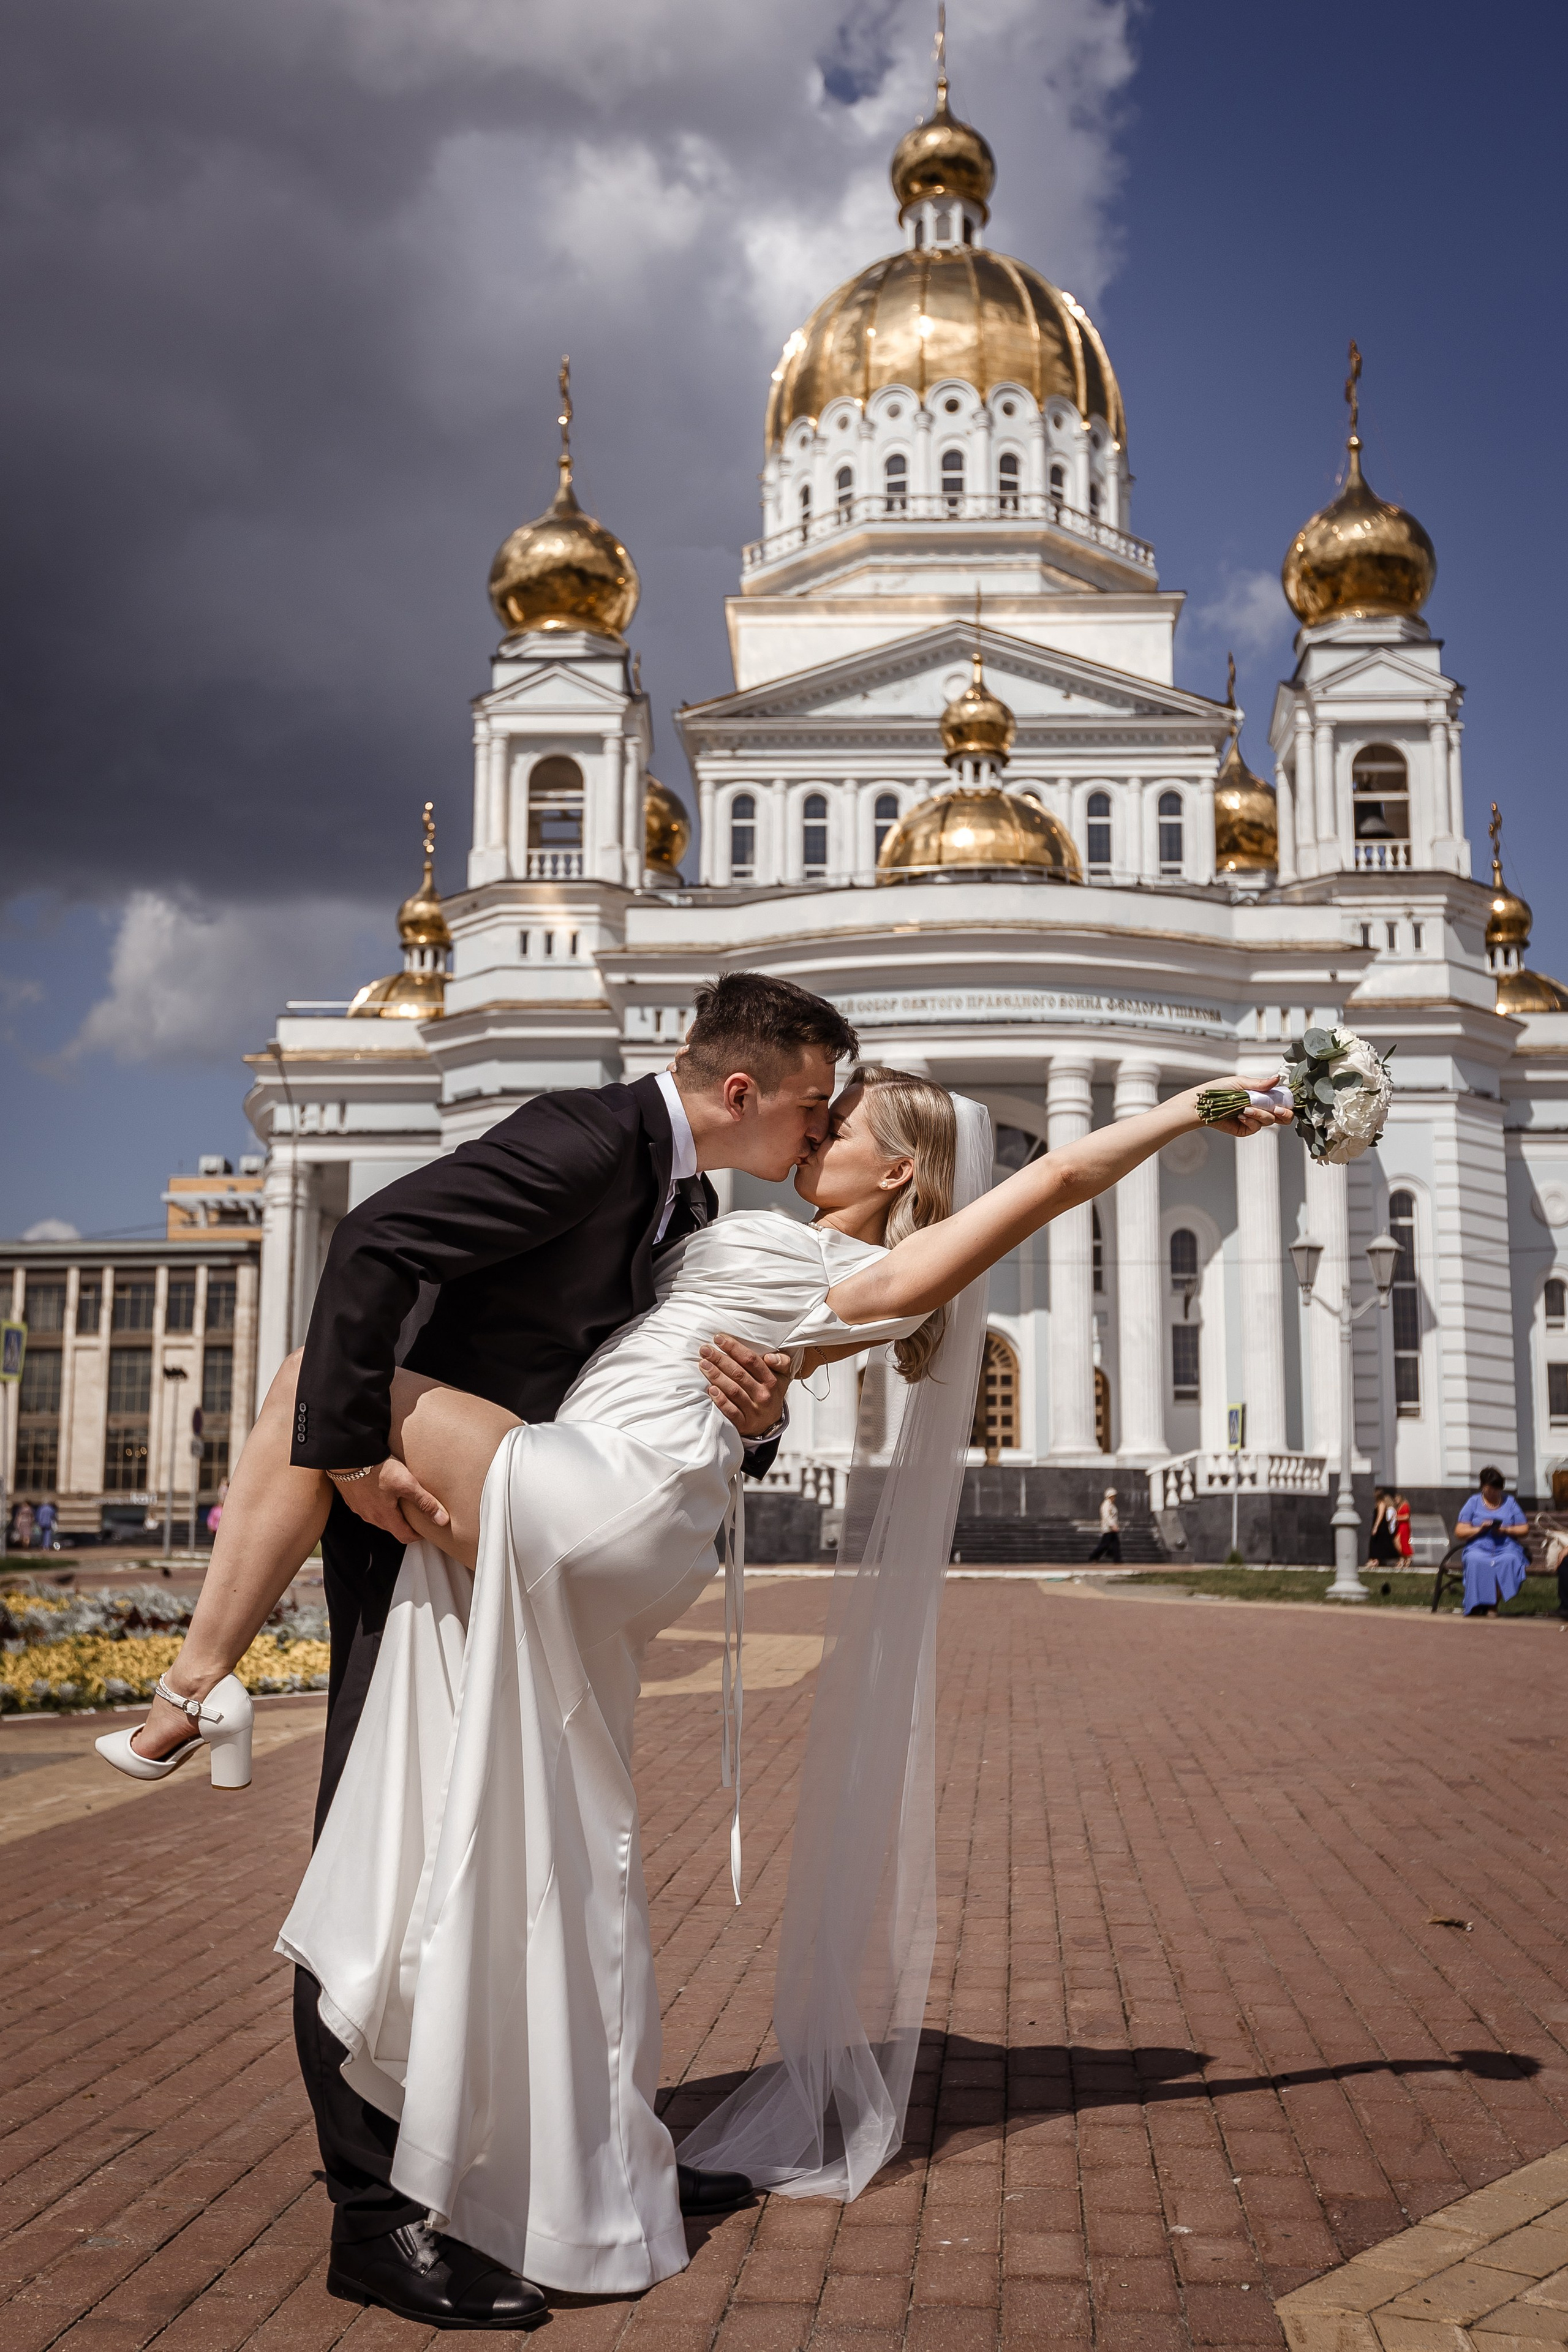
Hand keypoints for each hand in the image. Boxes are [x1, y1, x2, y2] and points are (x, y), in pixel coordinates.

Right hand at [331, 1457, 449, 1544]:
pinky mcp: (352, 1497)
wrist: (348, 1456)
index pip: (404, 1536)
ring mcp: (359, 1507)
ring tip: (402, 1499)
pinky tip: (384, 1488)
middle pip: (392, 1527)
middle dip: (406, 1523)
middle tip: (418, 1513)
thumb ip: (425, 1502)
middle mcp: (370, 1516)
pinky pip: (369, 1505)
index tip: (426, 1529)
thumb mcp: (406, 1484)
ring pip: (379, 1516)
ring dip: (392, 1512)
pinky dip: (379, 1502)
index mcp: (385, 1517)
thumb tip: (442, 1520)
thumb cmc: (376, 1469)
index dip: (418, 1535)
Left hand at [700, 1332, 789, 1441]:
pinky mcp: (744, 1423)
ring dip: (717, 1376)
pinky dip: (720, 1400)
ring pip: (733, 1390)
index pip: (751, 1361)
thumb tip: (770, 1357)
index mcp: (771, 1381)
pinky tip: (710, 1389)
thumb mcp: (782, 1376)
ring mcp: (753, 1410)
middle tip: (705, 1350)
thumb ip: (781, 1362)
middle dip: (720, 1359)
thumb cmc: (771, 1393)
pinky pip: (731, 1411)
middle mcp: (763, 1395)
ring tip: (704, 1364)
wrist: (770, 1423)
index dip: (734, 1348)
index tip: (719, 1339)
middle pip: (739, 1373)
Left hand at [1193, 1073, 1294, 1138]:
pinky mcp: (1246, 1129)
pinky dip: (1250, 1121)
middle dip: (1283, 1113)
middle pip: (1283, 1116)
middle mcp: (1260, 1108)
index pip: (1282, 1101)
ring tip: (1246, 1108)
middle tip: (1276, 1109)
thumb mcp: (1241, 1082)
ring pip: (1269, 1121)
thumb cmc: (1219, 1090)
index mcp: (1262, 1096)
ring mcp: (1254, 1120)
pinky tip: (1241, 1115)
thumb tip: (1277, 1079)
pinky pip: (1256, 1127)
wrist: (1204, 1104)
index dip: (1287, 1103)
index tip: (1285, 1101)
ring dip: (1260, 1114)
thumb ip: (1260, 1084)